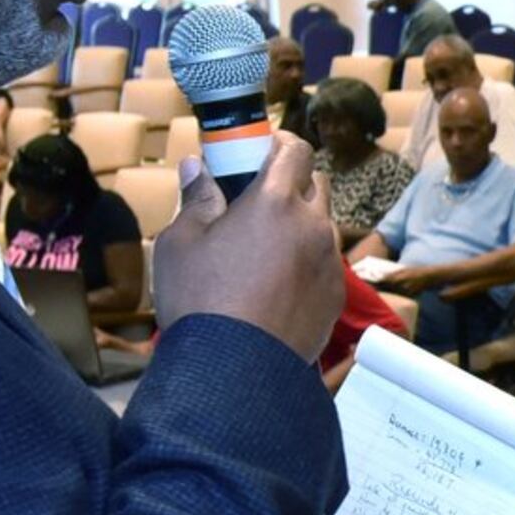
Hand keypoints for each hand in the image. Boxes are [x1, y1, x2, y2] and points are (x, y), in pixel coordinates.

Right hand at [153, 140, 341, 360]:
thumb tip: (195, 167)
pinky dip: (307, 262)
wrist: (234, 370)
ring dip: (300, 225)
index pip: (296, 150)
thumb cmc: (200, 301)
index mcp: (275, 202)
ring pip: (322, 226)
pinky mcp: (335, 295)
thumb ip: (195, 199)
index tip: (261, 149)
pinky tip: (277, 284)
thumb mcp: (180, 243)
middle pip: (315, 184)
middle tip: (258, 199)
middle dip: (292, 182)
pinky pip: (325, 264)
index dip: (280, 144)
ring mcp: (329, 262)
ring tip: (265, 248)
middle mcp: (312, 225)